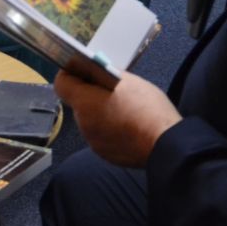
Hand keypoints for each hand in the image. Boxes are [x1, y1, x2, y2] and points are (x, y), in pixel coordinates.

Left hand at [54, 70, 180, 166]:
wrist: (165, 145)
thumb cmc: (147, 110)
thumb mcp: (129, 82)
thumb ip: (107, 75)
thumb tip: (96, 71)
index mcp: (85, 102)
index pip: (61, 84)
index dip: (70, 75)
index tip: (81, 71)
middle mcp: (83, 123)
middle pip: (78, 103)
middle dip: (91, 95)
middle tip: (111, 90)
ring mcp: (93, 141)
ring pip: (90, 120)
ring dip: (101, 113)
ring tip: (124, 110)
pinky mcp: (104, 154)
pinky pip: (101, 135)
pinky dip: (109, 130)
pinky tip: (128, 126)